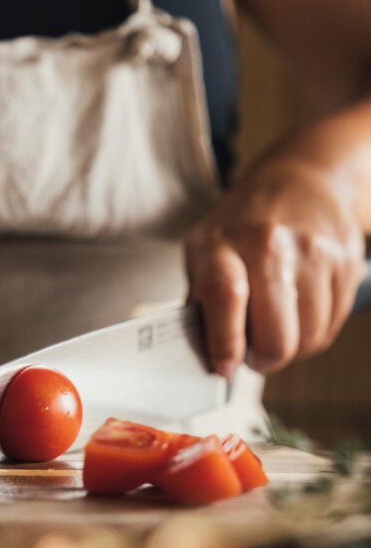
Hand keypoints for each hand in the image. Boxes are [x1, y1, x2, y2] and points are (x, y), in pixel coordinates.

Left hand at [186, 162, 364, 377]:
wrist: (300, 180)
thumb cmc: (241, 226)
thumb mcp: (203, 252)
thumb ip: (201, 303)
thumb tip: (208, 357)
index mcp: (223, 242)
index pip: (226, 297)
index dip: (226, 344)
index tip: (224, 366)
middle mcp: (270, 244)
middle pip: (276, 335)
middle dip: (263, 360)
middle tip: (252, 354)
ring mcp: (314, 252)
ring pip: (308, 338)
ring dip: (291, 349)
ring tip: (274, 329)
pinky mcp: (345, 263)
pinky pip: (331, 326)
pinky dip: (312, 333)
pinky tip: (297, 313)